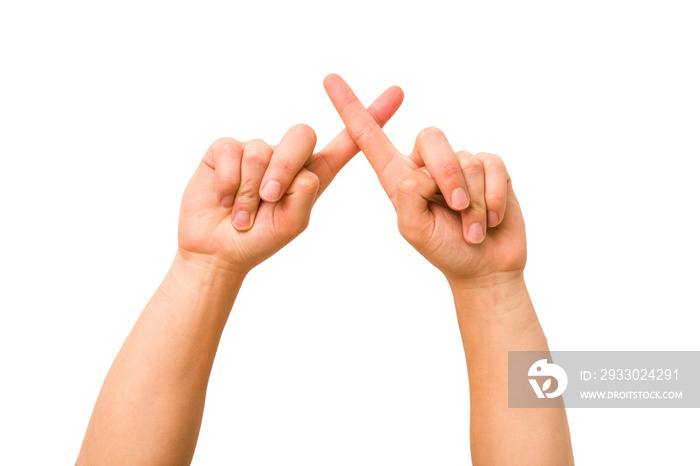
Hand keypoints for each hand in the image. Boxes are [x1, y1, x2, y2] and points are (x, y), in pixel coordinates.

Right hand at [176, 84, 403, 275]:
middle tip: (269, 199)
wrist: (218, 250)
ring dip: (250, 189)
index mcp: (313, 174)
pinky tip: (225, 200)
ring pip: (262, 150)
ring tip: (243, 214)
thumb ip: (304, 198)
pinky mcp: (226, 149)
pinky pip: (232, 150)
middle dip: (285, 168)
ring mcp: (256, 149)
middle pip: (302, 135)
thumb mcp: (290, 225)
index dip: (371, 117)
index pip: (347, 143)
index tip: (399, 93)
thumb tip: (304, 171)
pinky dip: (230, 182)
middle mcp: (287, 156)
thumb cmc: (259, 240)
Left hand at [323, 74, 525, 283]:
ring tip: (473, 228)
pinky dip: (493, 198)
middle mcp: (427, 163)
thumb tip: (421, 169)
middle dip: (447, 176)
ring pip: (466, 159)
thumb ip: (407, 197)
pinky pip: (492, 165)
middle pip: (431, 137)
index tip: (329, 79)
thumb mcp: (414, 229)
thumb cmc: (445, 250)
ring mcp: (460, 162)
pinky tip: (491, 219)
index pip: (370, 137)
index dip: (351, 108)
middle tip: (455, 208)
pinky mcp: (490, 166)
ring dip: (473, 202)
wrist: (485, 266)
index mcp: (398, 176)